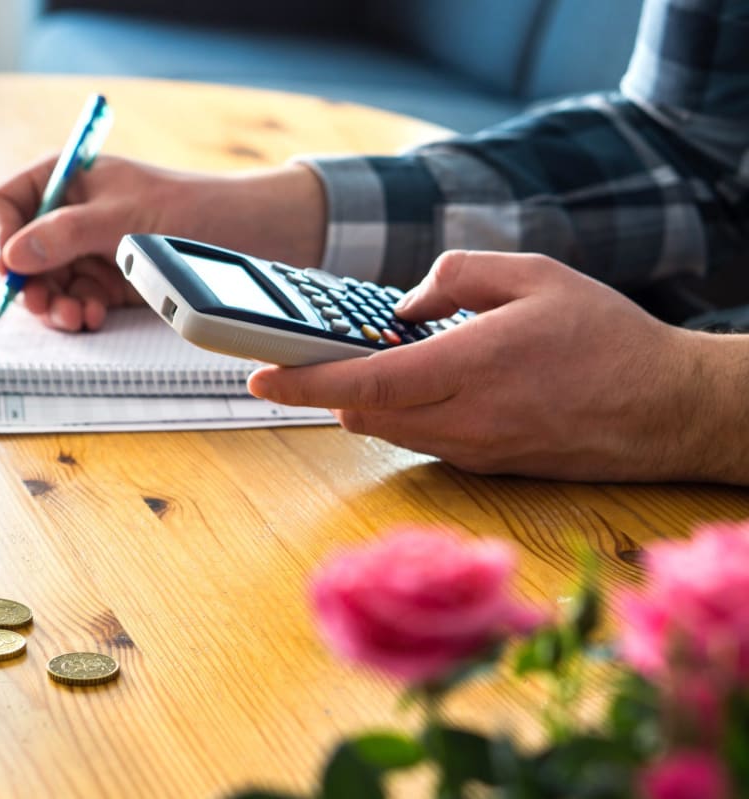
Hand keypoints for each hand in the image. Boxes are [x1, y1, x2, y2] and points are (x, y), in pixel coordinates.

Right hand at [0, 154, 325, 330]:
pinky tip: (93, 317)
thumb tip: (13, 256)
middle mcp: (70, 215)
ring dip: (55, 305)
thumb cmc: (188, 207)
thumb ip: (64, 234)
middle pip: (22, 254)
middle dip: (30, 282)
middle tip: (44, 306)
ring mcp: (88, 250)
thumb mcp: (121, 217)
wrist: (248, 232)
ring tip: (75, 317)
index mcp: (65, 179)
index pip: (5, 204)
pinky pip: (76, 300)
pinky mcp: (109, 281)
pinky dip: (79, 312)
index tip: (8, 267)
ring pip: (48, 284)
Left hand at [248, 250, 740, 481]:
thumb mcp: (537, 274)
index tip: (259, 377)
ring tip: (371, 361)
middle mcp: (465, 420)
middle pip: (362, 414)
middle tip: (312, 354)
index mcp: (472, 368)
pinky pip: (420, 440)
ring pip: (387, 431)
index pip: (364, 385)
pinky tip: (423, 383)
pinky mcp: (486, 465)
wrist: (668, 409)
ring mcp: (474, 450)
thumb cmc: (607, 337)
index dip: (304, 383)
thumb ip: (458, 275)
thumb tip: (404, 306)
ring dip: (365, 401)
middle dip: (328, 387)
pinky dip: (402, 413)